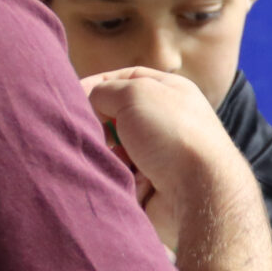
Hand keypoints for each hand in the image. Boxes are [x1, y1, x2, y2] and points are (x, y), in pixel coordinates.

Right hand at [81, 67, 246, 249]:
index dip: (95, 85)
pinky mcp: (152, 183)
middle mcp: (165, 120)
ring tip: (114, 160)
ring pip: (114, 148)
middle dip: (99, 124)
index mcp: (169, 91)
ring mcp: (160, 153)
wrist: (200, 191)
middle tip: (94, 133)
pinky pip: (121, 175)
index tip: (71, 97)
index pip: (123, 79)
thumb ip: (105, 90)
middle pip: (115, 115)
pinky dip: (118, 177)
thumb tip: (92, 103)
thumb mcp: (135, 93)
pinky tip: (124, 180)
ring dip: (108, 154)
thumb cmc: (172, 134)